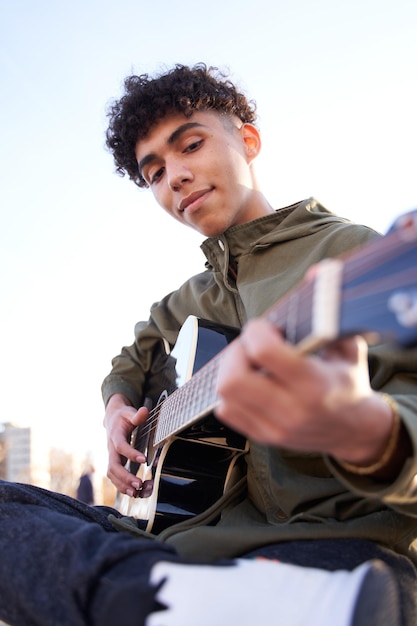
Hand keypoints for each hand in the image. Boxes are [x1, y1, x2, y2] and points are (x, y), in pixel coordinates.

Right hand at [103, 393, 148, 495]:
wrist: (112, 420)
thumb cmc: (123, 417)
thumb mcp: (129, 412)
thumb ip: (136, 414)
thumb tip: (144, 412)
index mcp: (115, 436)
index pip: (120, 446)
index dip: (130, 453)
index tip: (143, 459)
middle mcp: (111, 449)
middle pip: (113, 466)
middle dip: (124, 477)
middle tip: (138, 484)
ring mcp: (112, 458)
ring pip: (112, 475)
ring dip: (123, 485)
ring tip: (136, 493)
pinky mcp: (116, 464)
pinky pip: (116, 478)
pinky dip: (124, 487)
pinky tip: (137, 493)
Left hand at [215, 319, 393, 465]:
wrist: (354, 431)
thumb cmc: (349, 383)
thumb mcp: (348, 346)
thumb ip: (331, 311)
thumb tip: (317, 272)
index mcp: (314, 385)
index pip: (264, 352)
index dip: (256, 330)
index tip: (266, 326)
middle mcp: (291, 410)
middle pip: (233, 379)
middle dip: (236, 352)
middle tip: (251, 344)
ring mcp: (274, 427)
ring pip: (226, 395)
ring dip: (231, 370)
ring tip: (250, 361)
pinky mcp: (263, 437)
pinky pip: (227, 411)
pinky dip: (231, 392)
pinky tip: (250, 382)